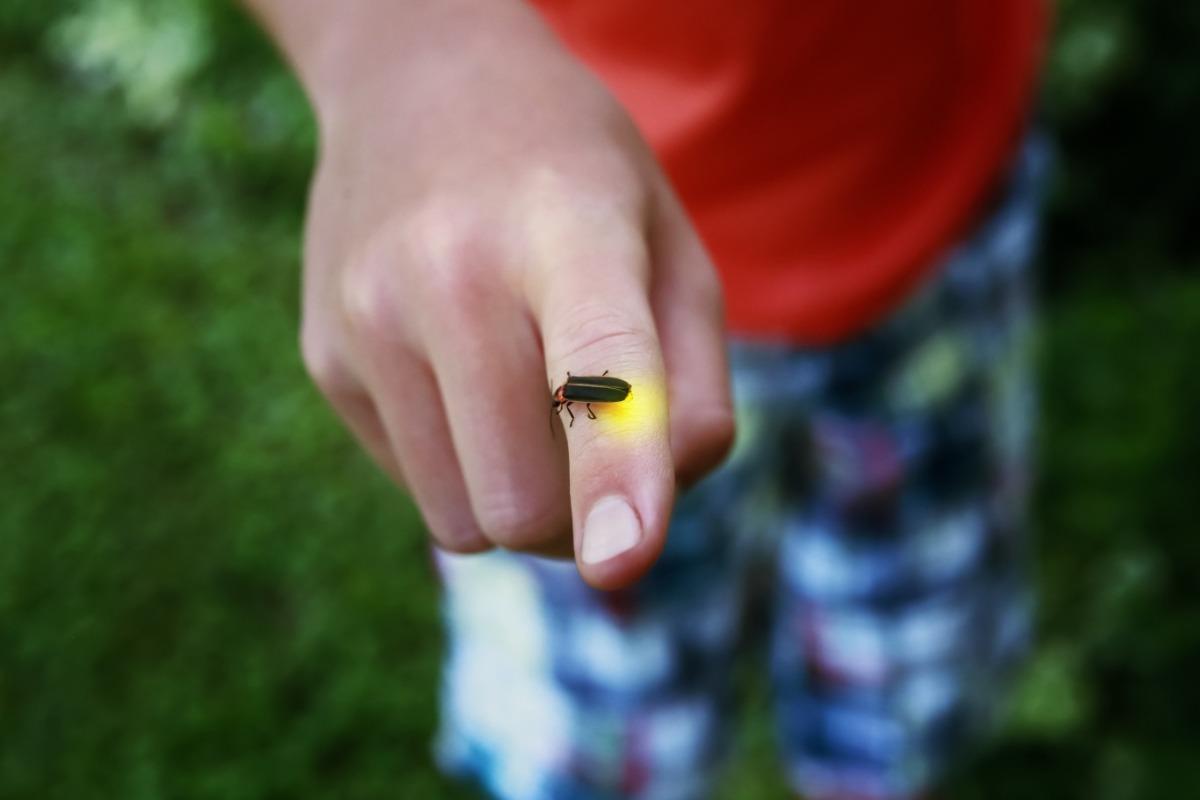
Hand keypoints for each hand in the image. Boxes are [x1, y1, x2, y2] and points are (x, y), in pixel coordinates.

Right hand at [273, 1, 733, 587]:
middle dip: (578, 517)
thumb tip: (638, 526)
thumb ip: (692, 389)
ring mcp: (369, 320)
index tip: (622, 557)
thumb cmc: (579, 182)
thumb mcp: (672, 250)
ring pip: (466, 523)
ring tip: (523, 394)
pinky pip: (421, 490)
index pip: (598, 367)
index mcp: (565, 226)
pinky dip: (463, 470)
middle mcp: (447, 274)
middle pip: (523, 500)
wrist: (419, 85)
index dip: (616, 470)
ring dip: (518, 500)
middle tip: (592, 445)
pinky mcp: (327, 360)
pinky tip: (462, 376)